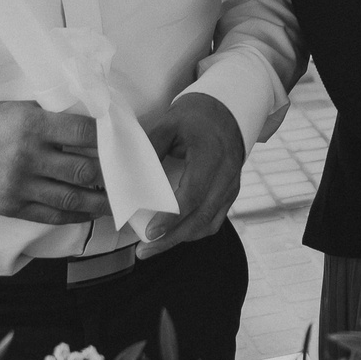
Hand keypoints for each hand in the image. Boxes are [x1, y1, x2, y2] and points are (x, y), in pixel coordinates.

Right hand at [0, 102, 110, 223]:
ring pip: (72, 199)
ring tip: (117, 200)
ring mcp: (20, 185)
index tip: (119, 142)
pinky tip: (91, 212)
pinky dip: (76, 216)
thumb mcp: (24, 109)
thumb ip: (56, 117)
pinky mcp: (12, 207)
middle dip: (109, 174)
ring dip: (100, 202)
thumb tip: (95, 123)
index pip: (83, 133)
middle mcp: (28, 157)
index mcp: (33, 126)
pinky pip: (52, 216)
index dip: (107, 139)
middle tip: (125, 175)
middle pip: (83, 170)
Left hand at [138, 94, 247, 258]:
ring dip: (182, 238)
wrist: (227, 109)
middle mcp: (227, 172)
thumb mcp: (169, 124)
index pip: (193, 193)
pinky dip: (194, 230)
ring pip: (209, 223)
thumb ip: (150, 149)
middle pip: (201, 216)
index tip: (150, 232)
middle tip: (144, 251)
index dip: (172, 217)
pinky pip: (215, 219)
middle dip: (172, 238)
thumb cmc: (195, 116)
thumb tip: (128, 177)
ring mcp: (232, 184)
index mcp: (212, 154)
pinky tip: (175, 234)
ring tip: (154, 246)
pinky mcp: (231, 191)